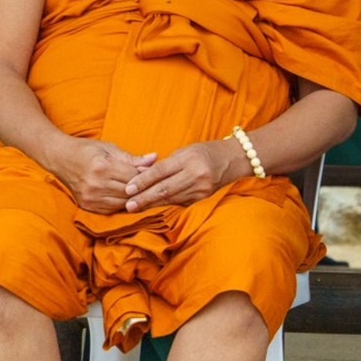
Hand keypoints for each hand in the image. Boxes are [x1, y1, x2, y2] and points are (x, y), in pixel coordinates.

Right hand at [53, 139, 155, 213]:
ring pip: (123, 203)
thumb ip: (132, 158)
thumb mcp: (109, 149)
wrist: (59, 158)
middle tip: (150, 184)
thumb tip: (154, 158)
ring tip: (139, 191)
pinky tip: (125, 197)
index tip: (152, 174)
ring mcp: (90, 197)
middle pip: (130, 192)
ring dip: (133, 198)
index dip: (145, 176)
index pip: (133, 177)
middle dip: (141, 188)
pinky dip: (121, 204)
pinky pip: (112, 210)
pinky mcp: (87, 206)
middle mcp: (95, 184)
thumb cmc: (86, 150)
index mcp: (102, 167)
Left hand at [123, 139, 241, 212]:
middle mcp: (196, 175)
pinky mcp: (204, 199)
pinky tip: (153, 209)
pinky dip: (166, 206)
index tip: (128, 188)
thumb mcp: (185, 151)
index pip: (161, 171)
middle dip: (145, 197)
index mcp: (189, 159)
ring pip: (171, 199)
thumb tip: (141, 175)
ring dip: (152, 204)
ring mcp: (201, 189)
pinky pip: (181, 203)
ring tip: (136, 208)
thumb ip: (165, 164)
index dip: (143, 180)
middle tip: (129, 205)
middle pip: (165, 189)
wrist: (233, 160)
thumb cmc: (204, 152)